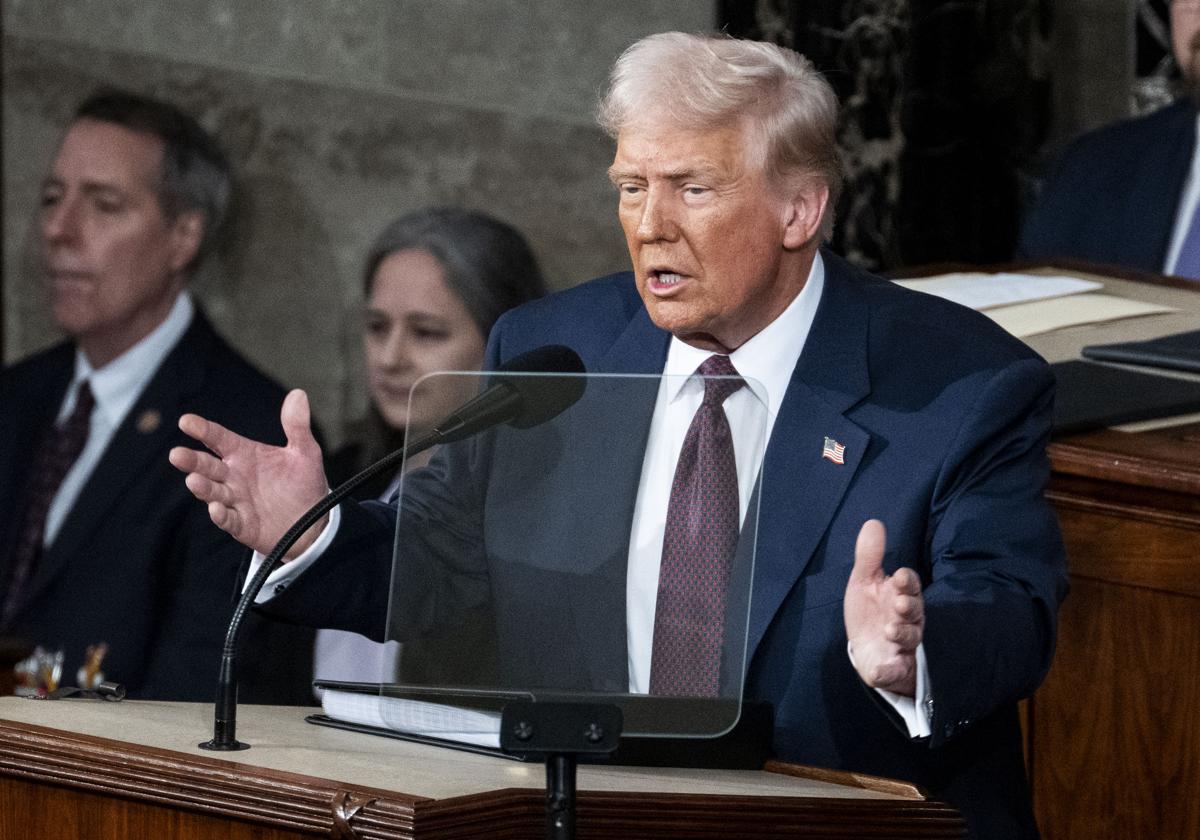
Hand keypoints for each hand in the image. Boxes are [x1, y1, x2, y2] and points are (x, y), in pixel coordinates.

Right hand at [169, 389, 328, 557]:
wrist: (313, 521)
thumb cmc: (303, 483)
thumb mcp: (304, 452)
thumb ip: (297, 426)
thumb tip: (298, 394)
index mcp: (244, 454)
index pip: (218, 438)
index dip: (203, 430)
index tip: (186, 421)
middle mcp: (234, 476)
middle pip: (207, 466)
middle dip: (191, 461)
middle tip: (176, 454)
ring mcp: (236, 501)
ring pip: (213, 492)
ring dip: (203, 487)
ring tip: (193, 480)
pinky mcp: (242, 524)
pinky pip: (228, 520)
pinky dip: (221, 515)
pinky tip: (216, 509)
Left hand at [843, 519, 923, 695]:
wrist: (867, 650)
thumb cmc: (871, 612)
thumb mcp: (864, 583)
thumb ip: (869, 557)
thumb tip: (873, 522)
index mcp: (901, 596)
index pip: (909, 585)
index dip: (906, 581)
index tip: (898, 576)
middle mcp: (907, 620)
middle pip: (915, 611)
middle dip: (909, 607)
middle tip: (900, 604)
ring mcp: (903, 645)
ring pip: (910, 638)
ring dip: (901, 633)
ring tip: (889, 628)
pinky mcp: (894, 668)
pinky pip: (894, 671)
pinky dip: (888, 672)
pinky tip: (878, 670)